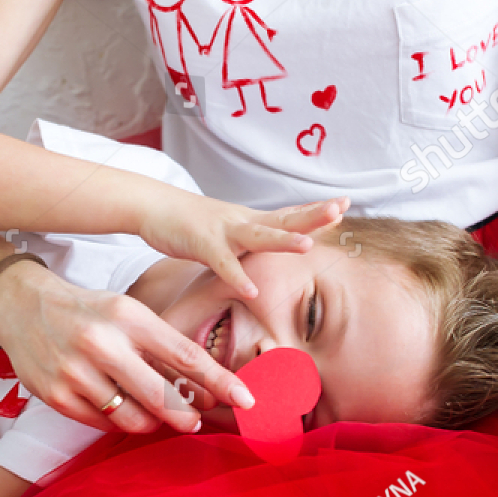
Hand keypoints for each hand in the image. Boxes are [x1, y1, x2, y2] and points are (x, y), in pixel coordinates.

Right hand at [0, 260, 246, 433]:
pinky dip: (118, 422)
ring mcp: (75, 372)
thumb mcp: (128, 314)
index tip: (245, 398)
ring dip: (151, 423)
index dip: (219, 381)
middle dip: (184, 416)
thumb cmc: (88, 312)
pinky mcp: (56, 396)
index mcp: (128, 316)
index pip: (185, 355)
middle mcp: (101, 343)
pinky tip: (119, 409)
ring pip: (130, 418)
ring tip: (153, 415)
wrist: (22, 307)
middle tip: (194, 422)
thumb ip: (162, 349)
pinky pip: (102, 424)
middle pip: (159, 395)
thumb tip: (203, 390)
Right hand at [136, 192, 348, 299]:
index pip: (288, 213)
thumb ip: (248, 240)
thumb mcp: (227, 229)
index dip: (315, 209)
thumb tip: (266, 250)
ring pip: (259, 236)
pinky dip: (237, 277)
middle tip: (339, 208)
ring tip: (308, 245)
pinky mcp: (202, 243)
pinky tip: (252, 292)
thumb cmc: (189, 223)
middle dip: (312, 215)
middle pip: (284, 218)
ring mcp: (224, 231)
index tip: (344, 204)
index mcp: (250, 220)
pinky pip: (223, 263)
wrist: (153, 206)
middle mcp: (243, 222)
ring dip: (283, 241)